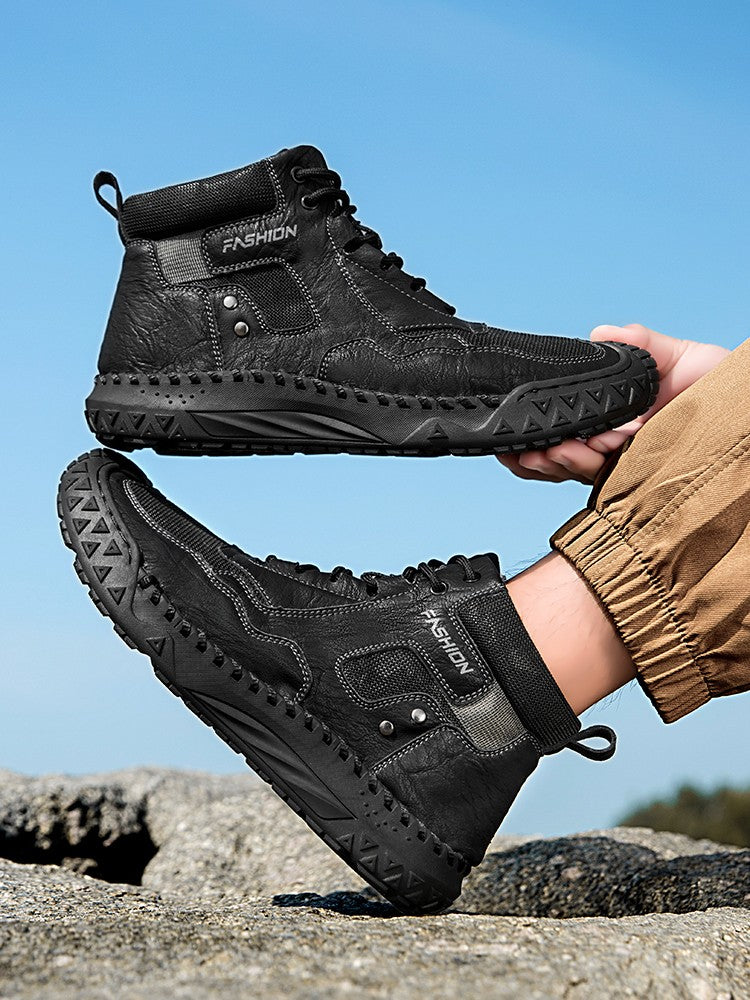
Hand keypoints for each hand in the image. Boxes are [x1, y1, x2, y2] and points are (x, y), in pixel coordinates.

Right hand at [497, 324, 729, 483]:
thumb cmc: (723, 391)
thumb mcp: (679, 357)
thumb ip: (640, 343)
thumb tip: (600, 333)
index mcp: (615, 418)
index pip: (566, 429)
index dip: (537, 433)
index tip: (519, 434)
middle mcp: (615, 447)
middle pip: (560, 459)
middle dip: (540, 456)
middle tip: (531, 450)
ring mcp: (626, 467)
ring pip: (576, 474)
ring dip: (560, 462)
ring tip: (561, 450)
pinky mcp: (642, 481)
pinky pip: (604, 482)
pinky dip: (589, 467)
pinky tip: (589, 450)